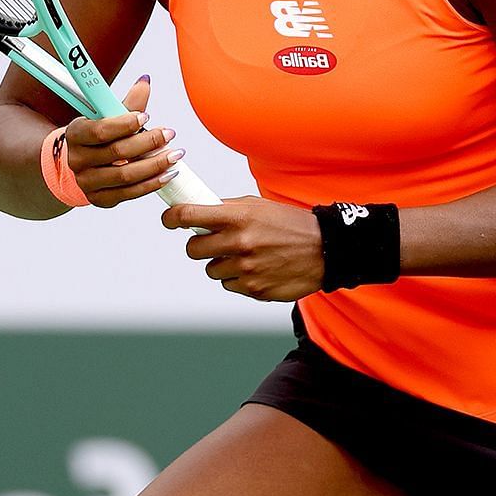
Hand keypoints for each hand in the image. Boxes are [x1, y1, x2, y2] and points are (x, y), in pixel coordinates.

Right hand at [62, 77, 184, 207]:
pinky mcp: (100, 199)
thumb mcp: (105, 117)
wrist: (80, 164)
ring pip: (125, 176)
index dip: (125, 124)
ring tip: (175, 155)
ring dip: (155, 165)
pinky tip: (167, 174)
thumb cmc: (97, 136)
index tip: (147, 117)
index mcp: (76, 134)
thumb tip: (145, 82)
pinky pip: (129, 193)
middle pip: (116, 153)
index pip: (100, 130)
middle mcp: (77, 160)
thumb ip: (127, 103)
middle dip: (148, 143)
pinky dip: (151, 184)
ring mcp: (87, 182)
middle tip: (169, 134)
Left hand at [166, 197, 323, 300]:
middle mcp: (239, 243)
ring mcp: (246, 269)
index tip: (169, 219)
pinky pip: (229, 284)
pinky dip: (237, 278)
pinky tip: (257, 268)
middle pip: (193, 249)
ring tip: (244, 255)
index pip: (188, 216)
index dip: (171, 218)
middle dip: (199, 245)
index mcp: (238, 217)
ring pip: (211, 269)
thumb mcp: (258, 206)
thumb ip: (225, 209)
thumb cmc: (289, 224)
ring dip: (220, 263)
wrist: (326, 249)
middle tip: (212, 242)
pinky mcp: (254, 289)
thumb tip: (195, 211)